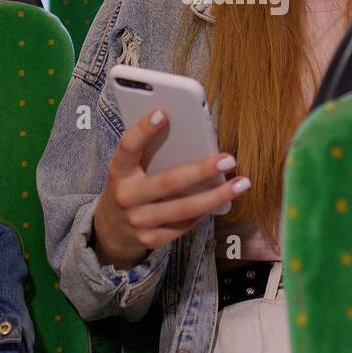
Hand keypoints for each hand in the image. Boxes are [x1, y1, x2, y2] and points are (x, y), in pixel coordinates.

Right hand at [92, 109, 248, 269]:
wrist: (110, 230)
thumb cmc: (129, 186)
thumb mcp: (129, 168)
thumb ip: (148, 152)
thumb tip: (189, 132)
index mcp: (119, 171)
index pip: (128, 146)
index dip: (144, 130)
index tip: (164, 112)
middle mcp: (126, 196)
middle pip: (168, 182)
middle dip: (201, 170)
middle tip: (228, 159)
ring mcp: (138, 221)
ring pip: (183, 209)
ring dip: (216, 196)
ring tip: (241, 184)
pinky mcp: (150, 239)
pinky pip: (184, 225)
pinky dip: (204, 212)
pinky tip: (221, 202)